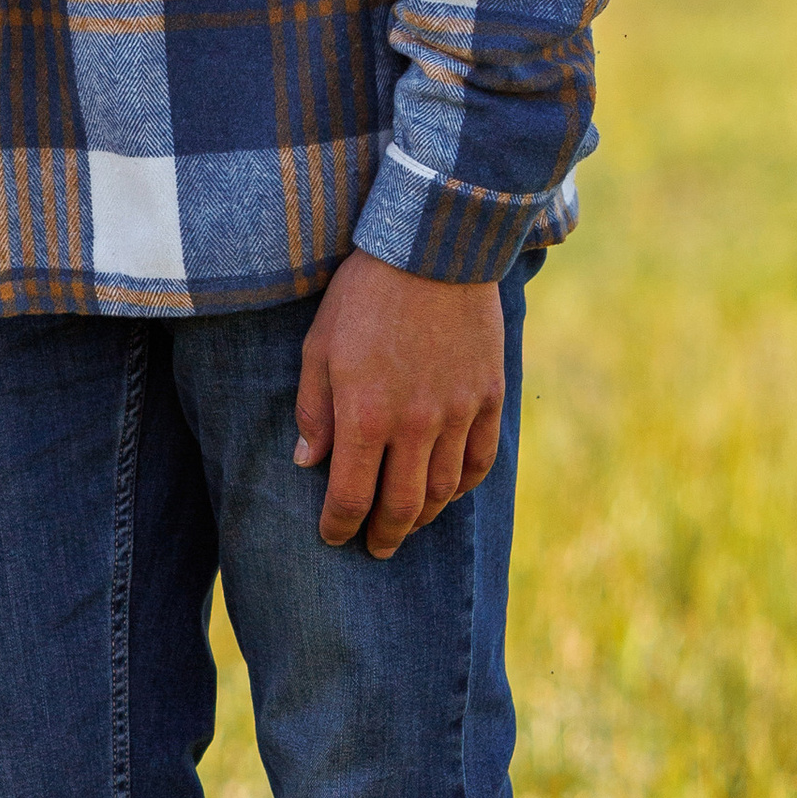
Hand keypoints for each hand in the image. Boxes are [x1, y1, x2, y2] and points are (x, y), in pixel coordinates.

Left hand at [293, 252, 504, 559]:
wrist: (432, 248)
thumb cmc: (363, 294)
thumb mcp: (319, 347)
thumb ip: (312, 410)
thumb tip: (307, 462)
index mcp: (365, 416)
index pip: (351, 497)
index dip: (340, 526)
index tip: (333, 537)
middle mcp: (415, 425)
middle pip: (403, 507)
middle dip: (384, 536)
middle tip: (375, 549)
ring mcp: (459, 413)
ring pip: (444, 491)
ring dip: (424, 517)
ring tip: (408, 524)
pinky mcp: (489, 397)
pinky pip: (481, 460)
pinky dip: (463, 485)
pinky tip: (448, 491)